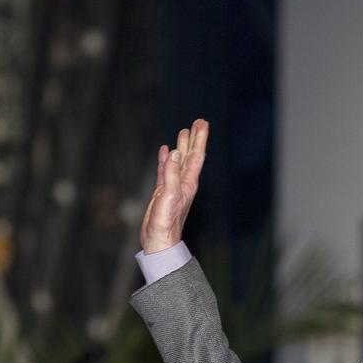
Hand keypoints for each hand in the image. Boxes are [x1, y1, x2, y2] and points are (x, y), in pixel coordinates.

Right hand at [140, 119, 208, 253]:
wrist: (160, 241)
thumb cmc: (166, 223)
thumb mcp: (169, 195)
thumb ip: (172, 174)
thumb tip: (175, 152)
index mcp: (188, 182)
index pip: (196, 155)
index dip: (199, 138)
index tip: (202, 123)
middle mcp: (184, 182)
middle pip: (190, 155)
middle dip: (194, 138)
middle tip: (198, 121)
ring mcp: (174, 186)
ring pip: (179, 160)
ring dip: (181, 146)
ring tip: (183, 132)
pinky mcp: (164, 191)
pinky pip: (166, 170)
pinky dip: (167, 159)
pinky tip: (166, 152)